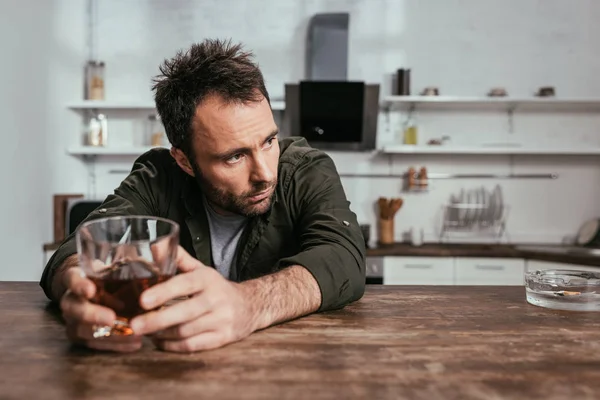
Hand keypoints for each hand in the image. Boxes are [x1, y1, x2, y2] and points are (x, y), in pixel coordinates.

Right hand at [59, 267, 142, 351]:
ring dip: (107, 335)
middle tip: (112, 319)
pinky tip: (134, 343)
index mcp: (75, 277)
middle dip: (92, 315)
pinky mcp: (80, 335)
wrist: (95, 291)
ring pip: (81, 330)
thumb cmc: (108, 276)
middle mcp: (70, 299)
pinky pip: (93, 344)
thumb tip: (155, 260)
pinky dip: (115, 345)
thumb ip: (129, 265)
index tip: (91, 290)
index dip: (79, 285)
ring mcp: (72, 319)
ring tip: (133, 334)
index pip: (72, 278)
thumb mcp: (115, 266)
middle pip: (73, 308)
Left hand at [129, 247, 256, 352]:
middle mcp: (217, 299)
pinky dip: (172, 346)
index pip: (185, 284)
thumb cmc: (216, 288)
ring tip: (144, 331)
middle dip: (157, 320)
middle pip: (184, 313)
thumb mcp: (200, 270)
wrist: (251, 305)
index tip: (143, 300)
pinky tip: (160, 341)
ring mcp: (221, 320)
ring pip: (186, 332)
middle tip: (135, 325)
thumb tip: (153, 245)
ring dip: (161, 334)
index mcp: (208, 279)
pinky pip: (192, 346)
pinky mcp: (222, 338)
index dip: (163, 293)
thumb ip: (177, 259)